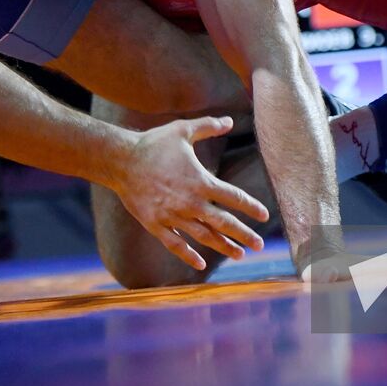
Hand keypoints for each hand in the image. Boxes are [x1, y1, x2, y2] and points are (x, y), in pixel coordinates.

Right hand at [116, 116, 269, 270]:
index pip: (234, 197)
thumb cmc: (154, 143)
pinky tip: (200, 265)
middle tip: (260, 244)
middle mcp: (190, 202)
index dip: (251, 207)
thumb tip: (229, 120)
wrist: (121, 160)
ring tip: (239, 255)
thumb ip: (209, 126)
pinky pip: (175, 244)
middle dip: (244, 234)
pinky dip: (188, 255)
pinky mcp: (156, 224)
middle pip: (224, 222)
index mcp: (201, 181)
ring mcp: (173, 216)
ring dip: (223, 246)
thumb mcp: (183, 130)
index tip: (265, 215)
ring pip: (204, 236)